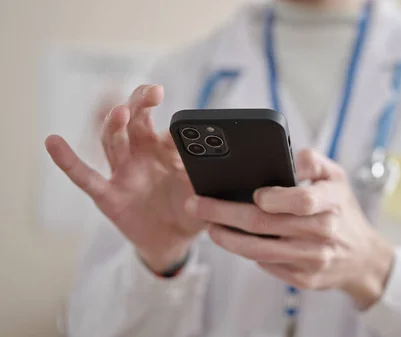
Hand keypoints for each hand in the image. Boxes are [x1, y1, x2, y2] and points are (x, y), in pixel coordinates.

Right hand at [45, 85, 204, 272]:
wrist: (173, 242)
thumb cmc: (191, 212)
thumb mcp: (205, 197)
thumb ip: (210, 184)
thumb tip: (219, 172)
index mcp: (167, 153)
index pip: (167, 132)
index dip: (174, 129)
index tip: (185, 129)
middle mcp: (143, 156)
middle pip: (136, 123)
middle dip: (141, 104)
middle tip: (152, 92)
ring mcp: (123, 174)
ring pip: (114, 142)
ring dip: (115, 125)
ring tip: (120, 111)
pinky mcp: (108, 196)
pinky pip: (85, 177)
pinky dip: (67, 161)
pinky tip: (53, 142)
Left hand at [185, 149, 394, 308]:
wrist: (362, 257)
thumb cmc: (343, 210)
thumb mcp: (337, 177)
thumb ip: (313, 161)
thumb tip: (288, 158)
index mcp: (332, 202)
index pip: (302, 200)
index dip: (274, 198)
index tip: (254, 193)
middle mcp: (323, 233)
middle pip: (266, 224)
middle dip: (225, 213)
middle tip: (198, 204)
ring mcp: (313, 259)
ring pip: (259, 250)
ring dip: (228, 238)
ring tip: (208, 225)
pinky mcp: (304, 278)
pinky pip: (267, 265)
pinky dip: (246, 252)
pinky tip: (234, 241)